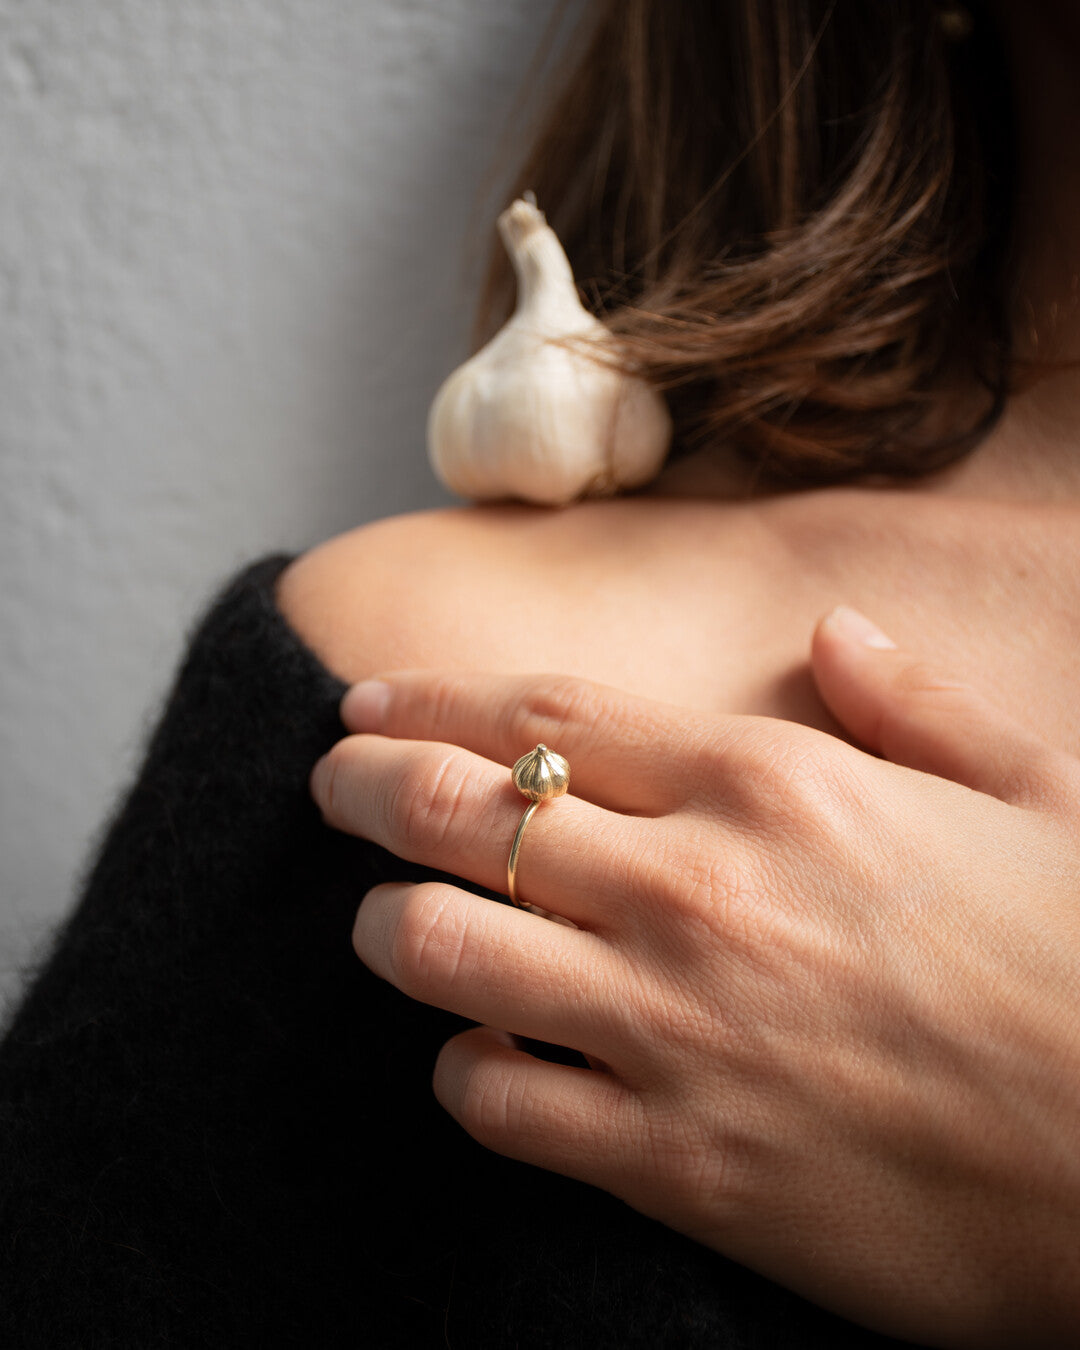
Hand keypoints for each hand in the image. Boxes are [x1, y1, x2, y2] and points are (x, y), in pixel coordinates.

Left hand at [309, 606, 1079, 1347]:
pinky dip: (465, 1070)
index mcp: (775, 785)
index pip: (543, 718)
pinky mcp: (676, 1165)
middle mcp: (699, 891)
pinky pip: (499, 1103)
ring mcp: (675, 1030)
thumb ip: (916, 705)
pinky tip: (481, 1054)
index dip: (428, 700)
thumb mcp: (1036, 797)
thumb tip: (840, 633)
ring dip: (392, 927)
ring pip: (446, 949)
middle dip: (365, 788)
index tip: (362, 702)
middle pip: (460, 813)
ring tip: (387, 919)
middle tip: (332, 784)